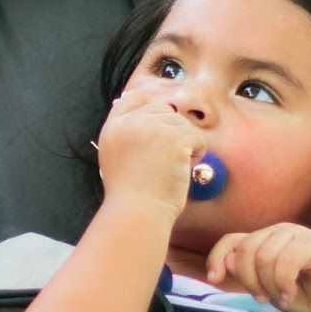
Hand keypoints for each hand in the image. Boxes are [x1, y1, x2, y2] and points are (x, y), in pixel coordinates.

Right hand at [95, 89, 205, 219]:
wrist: (137, 213)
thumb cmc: (130, 194)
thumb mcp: (115, 155)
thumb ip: (124, 130)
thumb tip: (127, 98)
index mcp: (113, 128)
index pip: (133, 99)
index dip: (150, 112)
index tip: (156, 135)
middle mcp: (130, 122)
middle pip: (163, 110)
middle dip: (171, 132)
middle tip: (165, 161)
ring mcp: (152, 128)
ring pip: (182, 123)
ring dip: (185, 144)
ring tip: (172, 168)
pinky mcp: (173, 138)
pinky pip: (197, 137)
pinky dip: (197, 153)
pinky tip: (183, 169)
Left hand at [206, 224, 310, 311]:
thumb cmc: (308, 293)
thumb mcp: (270, 288)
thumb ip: (248, 275)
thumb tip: (226, 263)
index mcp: (266, 240)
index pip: (231, 240)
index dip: (217, 257)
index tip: (214, 280)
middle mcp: (279, 232)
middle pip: (245, 250)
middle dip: (249, 280)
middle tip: (263, 298)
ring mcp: (297, 234)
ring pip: (263, 257)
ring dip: (269, 285)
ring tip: (282, 298)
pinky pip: (285, 262)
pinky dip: (283, 284)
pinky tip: (290, 295)